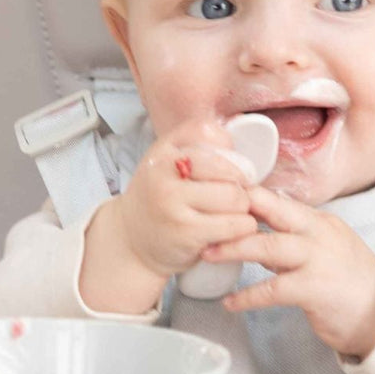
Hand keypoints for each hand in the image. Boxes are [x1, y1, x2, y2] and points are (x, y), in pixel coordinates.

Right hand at [114, 121, 261, 277]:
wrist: (131, 241)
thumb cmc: (157, 200)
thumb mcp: (165, 165)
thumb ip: (194, 147)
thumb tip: (235, 147)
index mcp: (162, 151)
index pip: (207, 132)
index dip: (227, 150)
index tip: (228, 168)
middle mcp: (164, 172)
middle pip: (229, 170)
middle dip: (240, 185)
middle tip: (233, 196)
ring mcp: (173, 202)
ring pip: (236, 197)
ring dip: (243, 208)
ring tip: (230, 214)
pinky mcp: (186, 232)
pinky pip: (235, 225)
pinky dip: (242, 228)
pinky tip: (230, 231)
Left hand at [203, 186, 374, 359]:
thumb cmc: (345, 279)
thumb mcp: (319, 247)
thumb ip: (286, 238)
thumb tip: (249, 229)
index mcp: (316, 220)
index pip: (275, 198)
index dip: (243, 193)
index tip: (213, 192)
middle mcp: (317, 233)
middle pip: (271, 211)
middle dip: (234, 210)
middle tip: (203, 212)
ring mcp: (318, 260)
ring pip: (268, 246)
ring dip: (234, 249)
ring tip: (207, 253)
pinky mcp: (316, 290)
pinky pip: (274, 290)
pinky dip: (248, 297)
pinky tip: (230, 302)